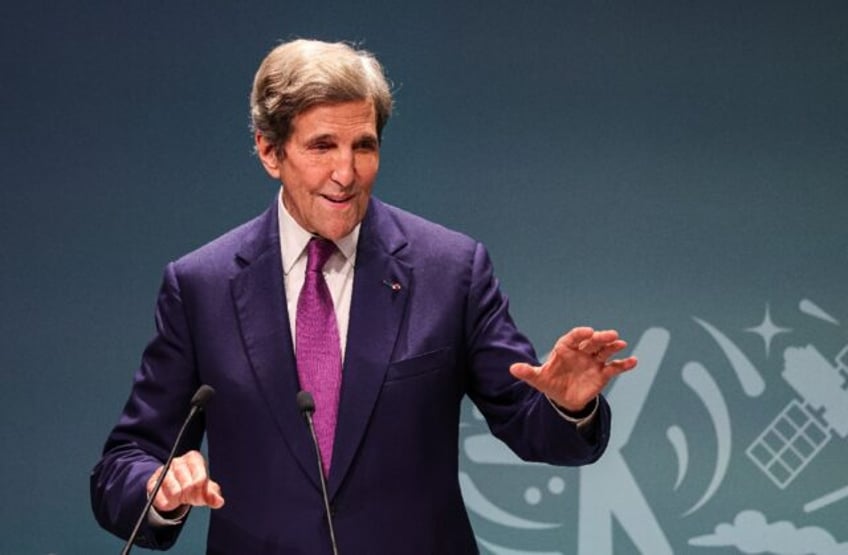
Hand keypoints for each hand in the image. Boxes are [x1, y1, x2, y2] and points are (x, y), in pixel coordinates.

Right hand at [147, 450, 224, 512]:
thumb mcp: (206, 487)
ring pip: (174, 492)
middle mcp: (178, 462)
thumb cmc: (193, 483)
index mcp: (193, 458)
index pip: (200, 479)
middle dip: (191, 498)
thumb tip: (219, 502)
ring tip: (180, 498)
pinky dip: (167, 504)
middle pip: (188, 486)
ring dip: (178, 500)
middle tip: (190, 500)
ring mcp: (164, 471)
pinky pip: (160, 498)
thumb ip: (213, 494)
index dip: (202, 494)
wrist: (174, 485)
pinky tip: (170, 501)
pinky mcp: (152, 482)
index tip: (201, 500)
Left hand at [509, 326, 637, 411]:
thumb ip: (528, 373)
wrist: (563, 399)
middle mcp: (581, 352)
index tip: (588, 332)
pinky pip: (614, 367)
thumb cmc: (550, 383)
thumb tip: (512, 369)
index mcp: (565, 349)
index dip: (580, 334)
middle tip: (611, 334)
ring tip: (621, 343)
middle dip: (601, 337)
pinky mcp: (603, 373)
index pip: (573, 338)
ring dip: (613, 347)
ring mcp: (593, 361)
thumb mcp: (538, 379)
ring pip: (604, 351)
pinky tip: (633, 361)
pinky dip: (624, 364)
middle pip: (592, 342)